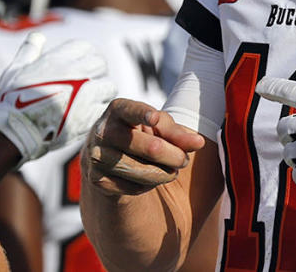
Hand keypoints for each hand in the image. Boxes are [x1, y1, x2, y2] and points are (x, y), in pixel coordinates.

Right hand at [0, 32, 117, 161]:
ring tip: (92, 100)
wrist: (16, 131)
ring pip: (109, 86)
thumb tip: (38, 36)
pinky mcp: (91, 115)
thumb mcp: (15, 70)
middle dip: (96, 71)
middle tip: (88, 82)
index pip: (85, 47)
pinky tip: (91, 115)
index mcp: (59, 60)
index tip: (81, 64)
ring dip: (103, 92)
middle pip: (100, 63)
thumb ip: (29, 51)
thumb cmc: (12, 100)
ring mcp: (87, 95)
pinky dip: (101, 111)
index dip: (84, 54)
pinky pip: (106, 108)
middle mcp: (77, 74)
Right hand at [83, 98, 205, 196]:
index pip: (131, 110)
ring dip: (165, 174)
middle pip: (151, 147)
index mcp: (119, 109)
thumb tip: (199, 143)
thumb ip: (177, 133)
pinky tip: (150, 179)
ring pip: (142, 171)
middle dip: (175, 156)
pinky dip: (147, 186)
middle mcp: (103, 130)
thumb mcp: (158, 125)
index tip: (154, 118)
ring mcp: (97, 155)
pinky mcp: (96, 179)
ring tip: (173, 171)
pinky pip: (132, 187)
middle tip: (184, 160)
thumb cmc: (140, 132)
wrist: (107, 155)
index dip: (143, 114)